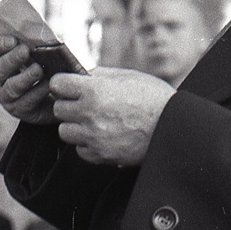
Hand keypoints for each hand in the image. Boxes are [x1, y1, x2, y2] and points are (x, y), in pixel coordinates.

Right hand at [0, 34, 56, 125]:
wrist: (58, 96)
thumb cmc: (47, 66)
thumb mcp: (42, 51)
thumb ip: (38, 41)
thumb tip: (43, 31)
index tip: (12, 40)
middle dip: (12, 59)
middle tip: (25, 51)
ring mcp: (6, 95)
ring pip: (11, 87)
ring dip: (25, 76)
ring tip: (39, 69)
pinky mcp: (20, 110)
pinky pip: (26, 101)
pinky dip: (38, 91)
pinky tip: (48, 84)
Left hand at [49, 68, 174, 166]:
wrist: (173, 127)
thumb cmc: (154, 98)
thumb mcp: (128, 76)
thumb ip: (100, 75)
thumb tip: (80, 75)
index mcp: (95, 90)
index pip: (57, 84)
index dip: (63, 84)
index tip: (69, 86)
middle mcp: (89, 114)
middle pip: (58, 109)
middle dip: (70, 105)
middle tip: (86, 104)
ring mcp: (94, 137)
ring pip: (65, 131)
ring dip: (75, 126)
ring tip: (94, 121)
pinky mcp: (100, 155)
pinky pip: (80, 149)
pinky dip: (87, 144)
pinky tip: (103, 135)